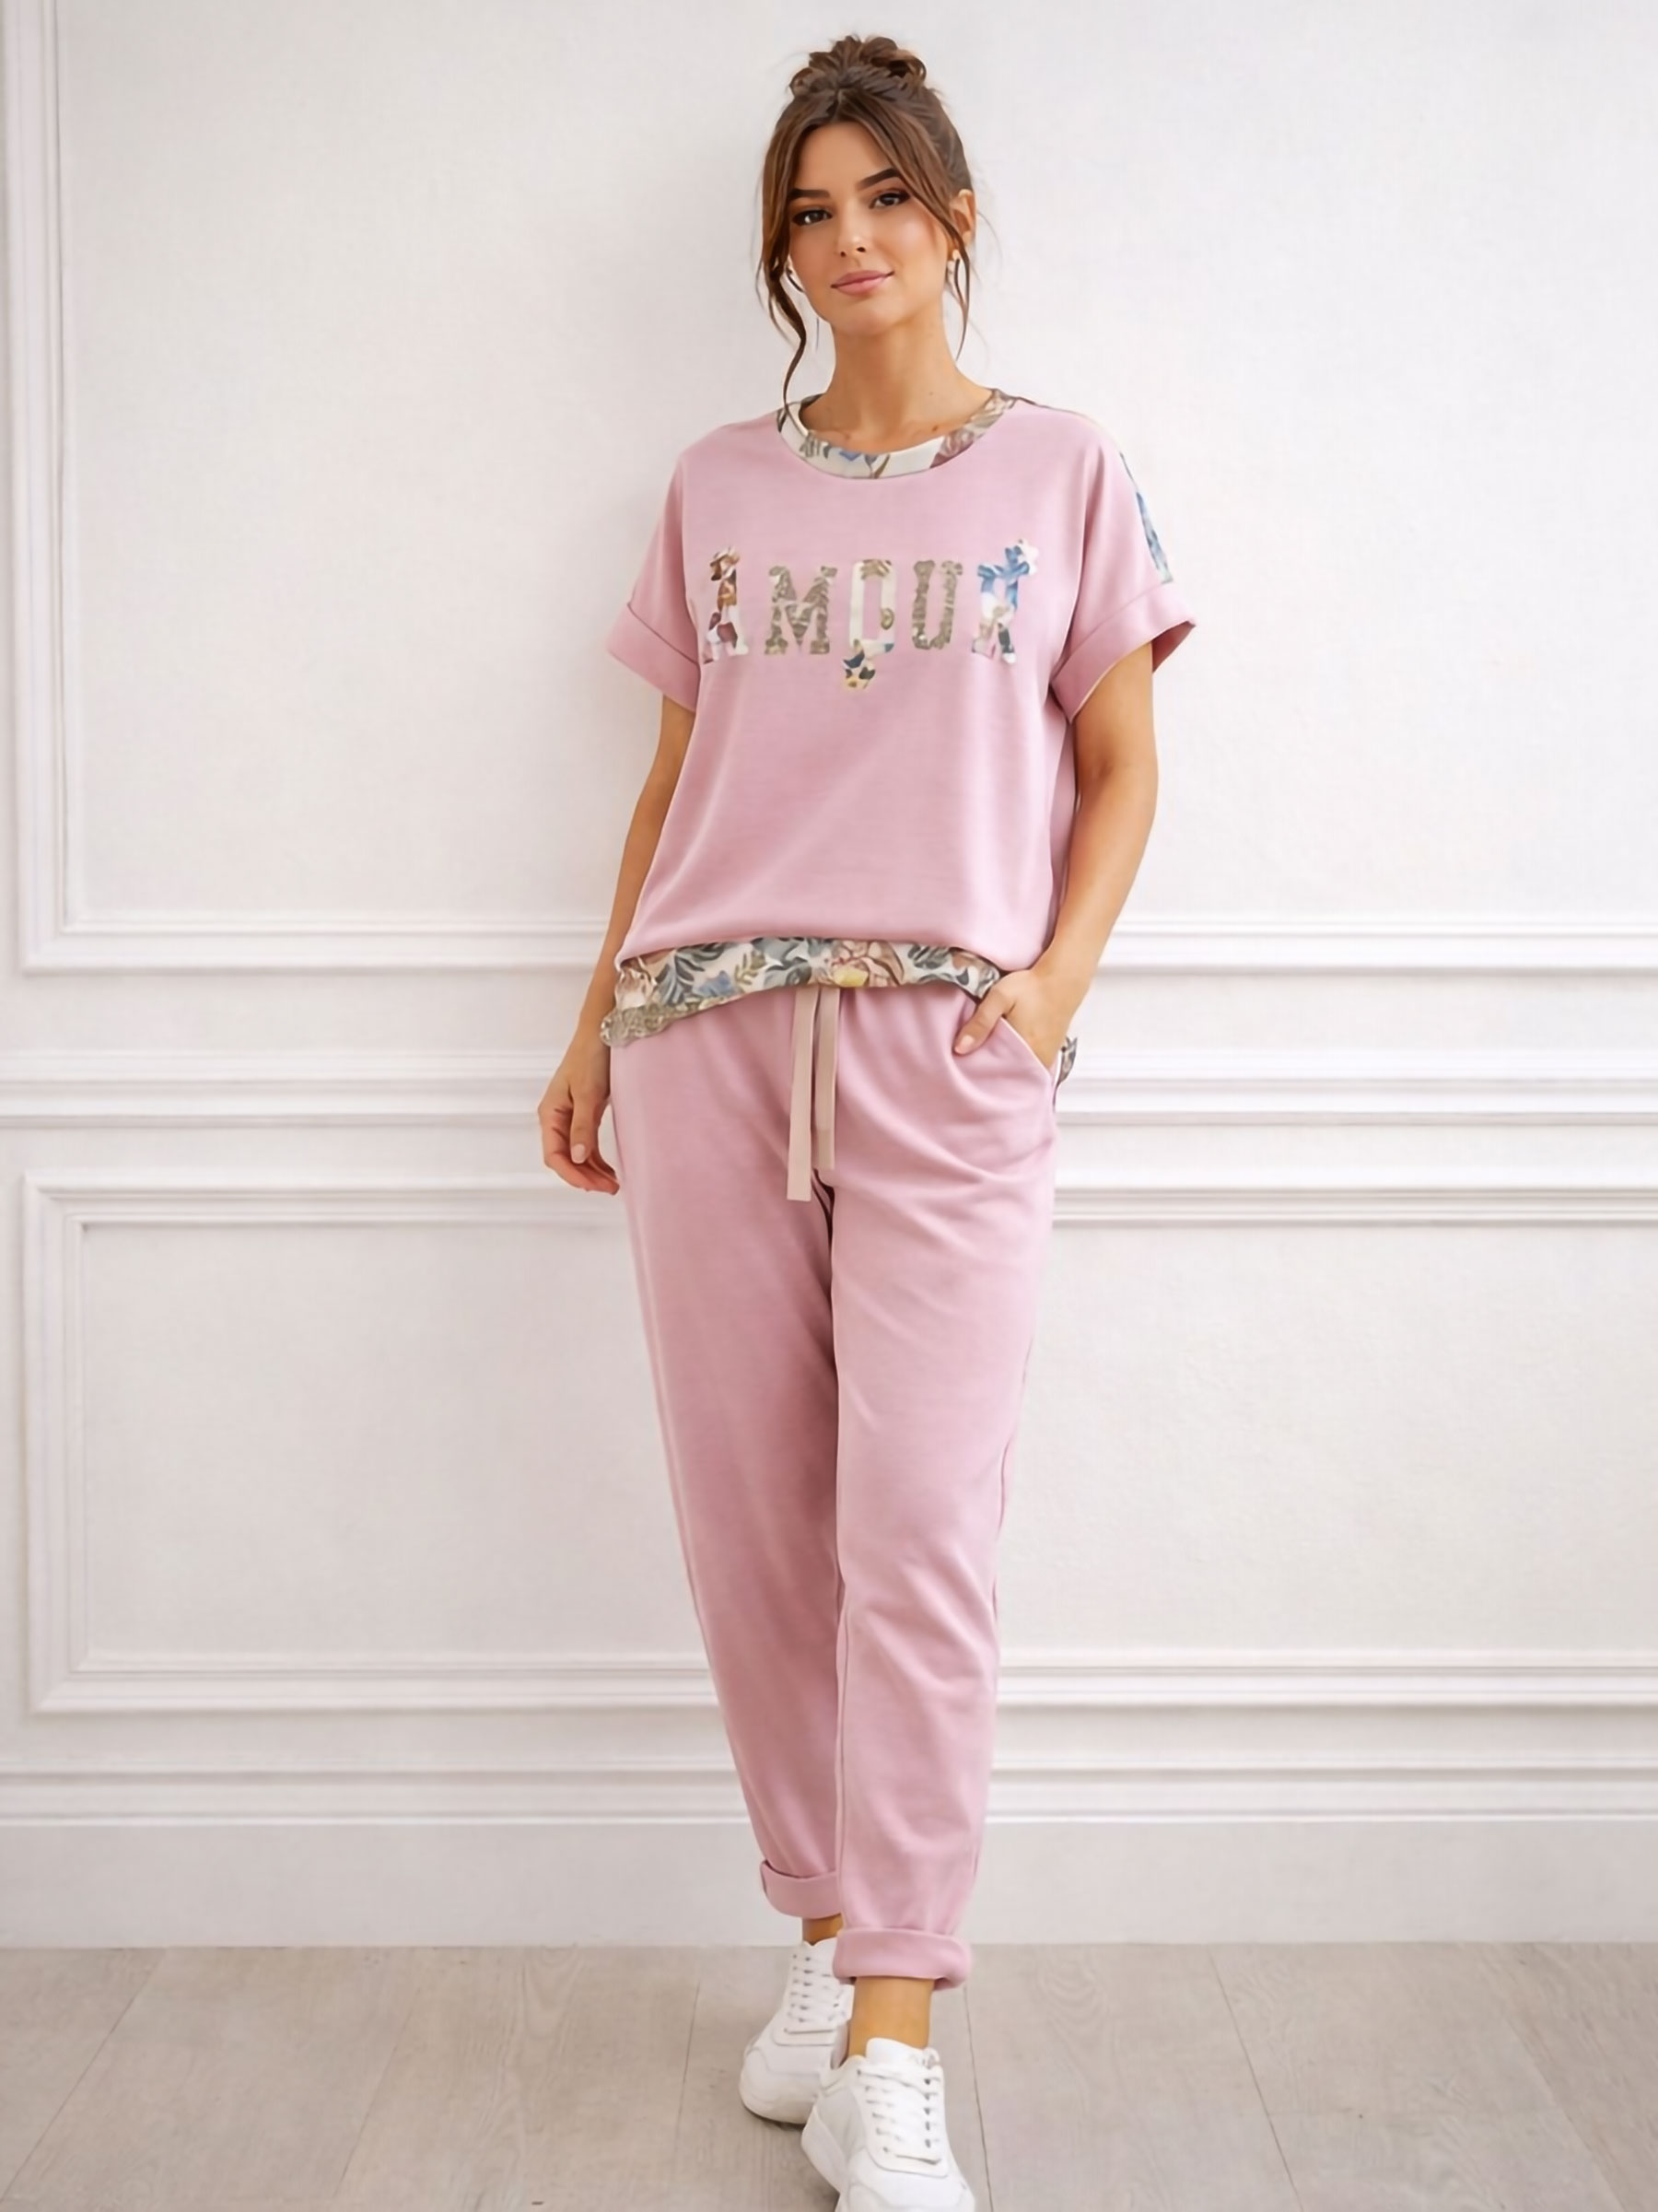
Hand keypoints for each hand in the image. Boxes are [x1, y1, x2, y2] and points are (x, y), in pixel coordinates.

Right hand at [538, 1025, 620, 1192]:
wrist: (601, 1032)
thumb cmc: (590, 1056)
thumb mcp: (588, 1093)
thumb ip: (582, 1126)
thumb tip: (576, 1157)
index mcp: (550, 1114)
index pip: (554, 1156)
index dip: (572, 1175)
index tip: (593, 1186)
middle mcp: (557, 1118)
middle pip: (565, 1159)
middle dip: (585, 1177)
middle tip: (611, 1188)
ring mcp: (570, 1117)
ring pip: (576, 1154)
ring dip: (592, 1171)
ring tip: (613, 1184)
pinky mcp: (584, 1114)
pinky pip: (586, 1144)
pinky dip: (596, 1159)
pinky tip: (609, 1169)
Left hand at [951, 969, 1073, 1069]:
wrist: (1062, 979)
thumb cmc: (1031, 986)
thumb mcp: (999, 998)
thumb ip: (980, 1022)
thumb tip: (959, 1049)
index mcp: (1024, 1052)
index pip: (995, 1075)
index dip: (979, 1073)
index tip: (965, 1069)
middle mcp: (1038, 1061)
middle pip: (1007, 1077)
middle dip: (990, 1073)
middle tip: (973, 1063)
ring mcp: (1046, 1059)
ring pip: (1018, 1072)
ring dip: (1003, 1068)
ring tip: (988, 1057)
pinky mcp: (1050, 1053)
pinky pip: (1029, 1066)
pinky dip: (1016, 1062)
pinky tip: (1006, 1051)